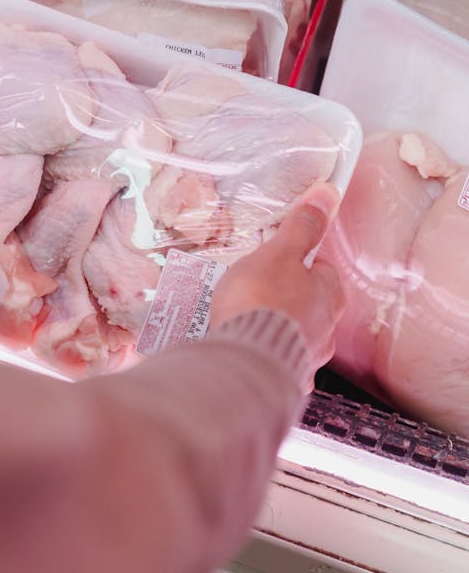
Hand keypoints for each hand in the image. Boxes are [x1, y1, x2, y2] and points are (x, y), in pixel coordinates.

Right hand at [207, 182, 345, 376]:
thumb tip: (328, 195)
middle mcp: (326, 328)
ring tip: (243, 319)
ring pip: (294, 333)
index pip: (321, 270)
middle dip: (285, 296)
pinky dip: (264, 352)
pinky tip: (245, 346)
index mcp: (329, 294)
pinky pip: (277, 359)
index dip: (297, 261)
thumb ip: (302, 226)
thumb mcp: (279, 253)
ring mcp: (307, 356)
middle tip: (254, 288)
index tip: (275, 258)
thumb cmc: (261, 304)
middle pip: (308, 303)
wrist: (242, 361)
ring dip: (275, 326)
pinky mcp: (285, 377)